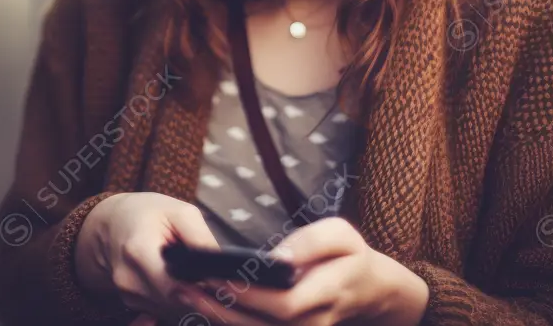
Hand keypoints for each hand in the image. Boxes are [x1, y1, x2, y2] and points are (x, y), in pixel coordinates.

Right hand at [74, 192, 219, 321]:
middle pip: (175, 300)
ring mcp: (127, 292)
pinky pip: (161, 308)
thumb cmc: (147, 213)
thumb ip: (201, 240)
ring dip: (184, 295)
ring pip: (170, 308)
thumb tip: (220, 269)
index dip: (200, 288)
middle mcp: (129, 278)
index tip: (214, 283)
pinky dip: (172, 297)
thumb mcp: (180, 212)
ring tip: (183, 270)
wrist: (112, 222)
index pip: (175, 287)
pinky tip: (172, 278)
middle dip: (195, 291)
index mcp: (138, 251)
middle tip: (202, 273)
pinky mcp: (129, 301)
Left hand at [170, 217, 428, 325]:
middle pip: (261, 324)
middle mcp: (313, 322)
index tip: (217, 276)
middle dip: (221, 305)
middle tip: (186, 283)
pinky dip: (226, 320)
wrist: (367, 288)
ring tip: (184, 293)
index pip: (284, 303)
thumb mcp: (341, 235)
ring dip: (216, 316)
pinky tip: (201, 303)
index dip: (249, 294)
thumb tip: (277, 257)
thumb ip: (311, 242)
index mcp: (327, 293)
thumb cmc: (350, 255)